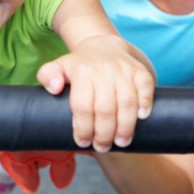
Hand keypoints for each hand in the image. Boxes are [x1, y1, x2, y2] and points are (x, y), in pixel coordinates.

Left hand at [37, 35, 154, 152]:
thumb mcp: (58, 67)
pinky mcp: (140, 70)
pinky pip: (146, 86)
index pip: (82, 106)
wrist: (103, 46)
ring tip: (121, 142)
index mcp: (81, 71)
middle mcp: (103, 70)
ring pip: (127, 102)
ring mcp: (123, 69)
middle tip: (102, 147)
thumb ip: (47, 76)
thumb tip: (55, 88)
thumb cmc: (79, 66)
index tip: (82, 142)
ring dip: (125, 126)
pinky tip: (141, 118)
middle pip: (105, 109)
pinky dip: (146, 103)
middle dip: (104, 134)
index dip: (83, 128)